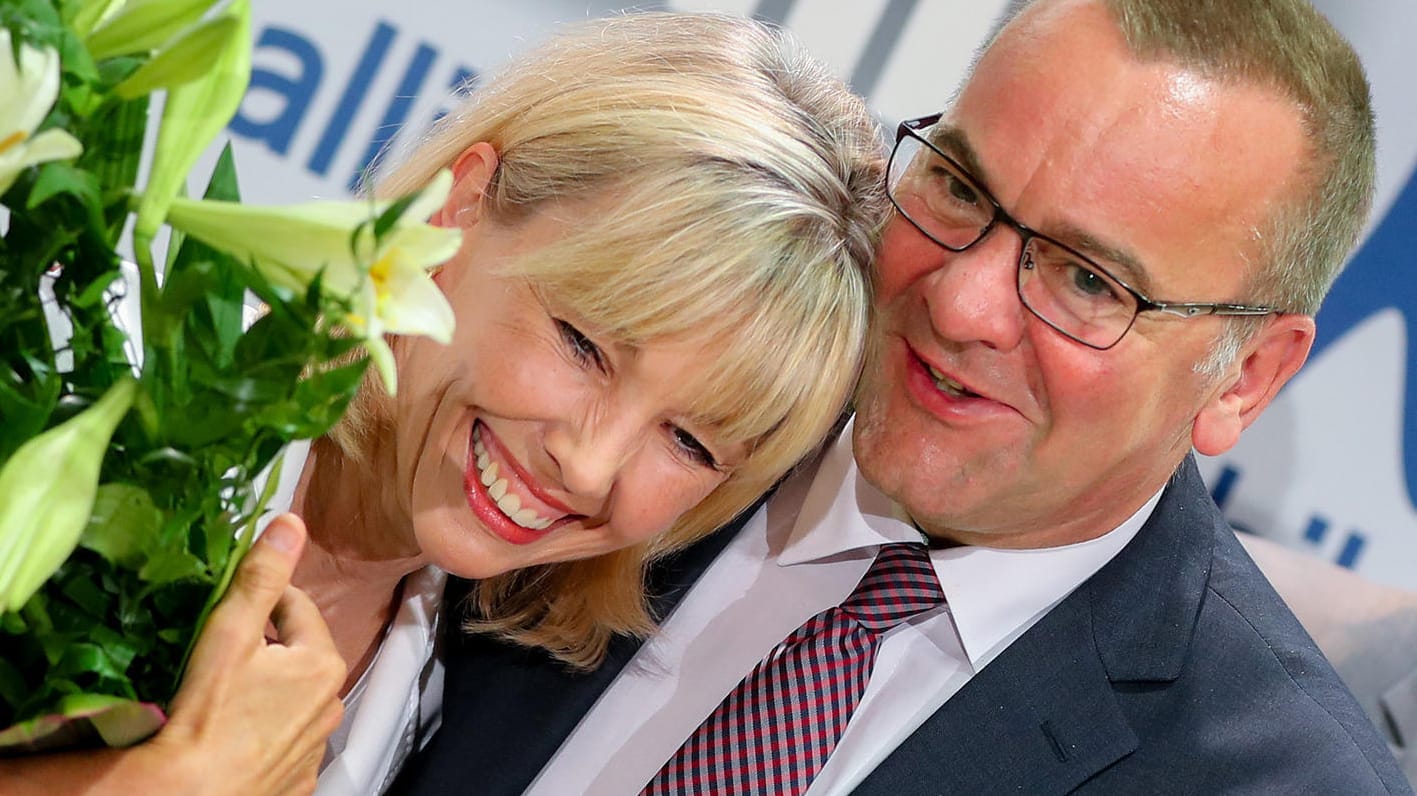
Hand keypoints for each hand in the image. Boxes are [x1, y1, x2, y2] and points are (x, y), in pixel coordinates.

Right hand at [149, 513, 346, 794]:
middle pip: (296, 655)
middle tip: (222, 649)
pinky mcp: (296, 781)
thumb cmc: (208, 714)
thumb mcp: (232, 633)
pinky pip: (282, 742)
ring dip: (266, 690)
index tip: (233, 604)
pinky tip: (232, 731)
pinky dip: (262, 732)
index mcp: (323, 663)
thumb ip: (262, 576)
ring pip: (291, 700)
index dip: (264, 599)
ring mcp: (314, 748)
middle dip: (266, 645)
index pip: (298, 608)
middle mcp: (331, 706)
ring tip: (223, 692)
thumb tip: (291, 522)